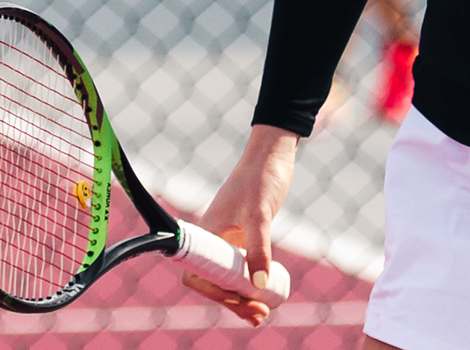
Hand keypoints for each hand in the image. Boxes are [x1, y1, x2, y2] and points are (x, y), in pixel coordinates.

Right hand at [181, 125, 298, 324]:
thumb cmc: (261, 178)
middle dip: (232, 302)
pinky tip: (262, 298)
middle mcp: (212, 239)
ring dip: (240, 299)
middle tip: (259, 315)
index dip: (214, 293)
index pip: (197, 274)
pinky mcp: (241, 238)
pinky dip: (248, 285)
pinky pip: (239, 268)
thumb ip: (259, 248)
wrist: (272, 155)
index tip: (238, 300)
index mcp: (205, 233)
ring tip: (262, 315)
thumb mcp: (260, 215)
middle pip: (212, 282)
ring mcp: (226, 240)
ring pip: (227, 278)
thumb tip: (257, 285)